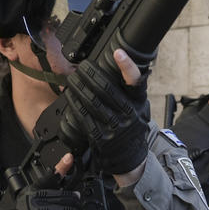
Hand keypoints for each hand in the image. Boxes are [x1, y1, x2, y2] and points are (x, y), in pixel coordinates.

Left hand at [61, 51, 149, 175]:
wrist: (130, 157)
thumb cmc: (131, 126)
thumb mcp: (139, 106)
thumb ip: (130, 90)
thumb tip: (116, 64)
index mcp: (139, 102)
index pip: (136, 82)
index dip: (127, 66)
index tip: (118, 52)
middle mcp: (129, 114)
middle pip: (106, 89)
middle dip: (90, 75)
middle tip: (81, 67)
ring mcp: (114, 127)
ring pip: (92, 101)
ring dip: (78, 87)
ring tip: (72, 78)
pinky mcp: (101, 137)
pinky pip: (84, 117)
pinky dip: (74, 104)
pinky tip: (69, 96)